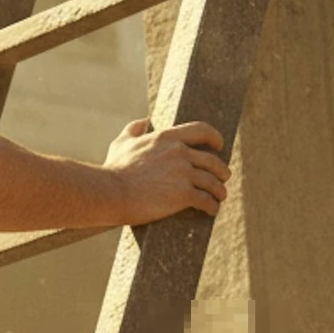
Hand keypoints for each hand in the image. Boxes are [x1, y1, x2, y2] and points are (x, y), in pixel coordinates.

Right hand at [104, 117, 229, 223]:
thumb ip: (134, 130)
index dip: (215, 137)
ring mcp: (183, 173)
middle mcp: (179, 153)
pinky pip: (206, 200)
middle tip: (223, 177)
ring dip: (219, 190)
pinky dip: (212, 206)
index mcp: (166, 138)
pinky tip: (212, 210)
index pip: (201, 130)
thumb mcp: (122, 143)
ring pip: (213, 182)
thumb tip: (144, 122)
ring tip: (219, 196)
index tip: (219, 145)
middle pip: (212, 160)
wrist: (110, 192)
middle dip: (221, 170)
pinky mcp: (183, 194)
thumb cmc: (114, 170)